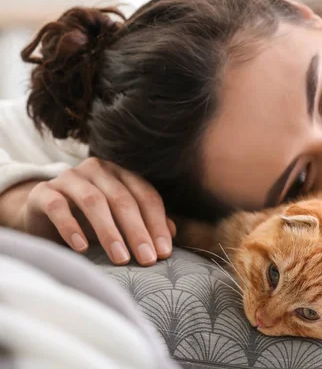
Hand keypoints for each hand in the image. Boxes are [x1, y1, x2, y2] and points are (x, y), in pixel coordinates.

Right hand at [17, 157, 175, 265]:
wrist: (40, 216)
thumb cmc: (88, 220)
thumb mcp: (120, 223)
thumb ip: (146, 223)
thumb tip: (173, 233)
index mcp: (120, 174)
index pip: (145, 195)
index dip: (157, 224)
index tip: (164, 252)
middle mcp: (96, 170)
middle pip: (122, 199)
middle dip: (137, 231)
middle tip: (147, 259)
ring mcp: (68, 178)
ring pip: (94, 201)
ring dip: (109, 232)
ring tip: (121, 258)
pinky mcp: (43, 192)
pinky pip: (58, 207)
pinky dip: (71, 227)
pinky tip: (81, 248)